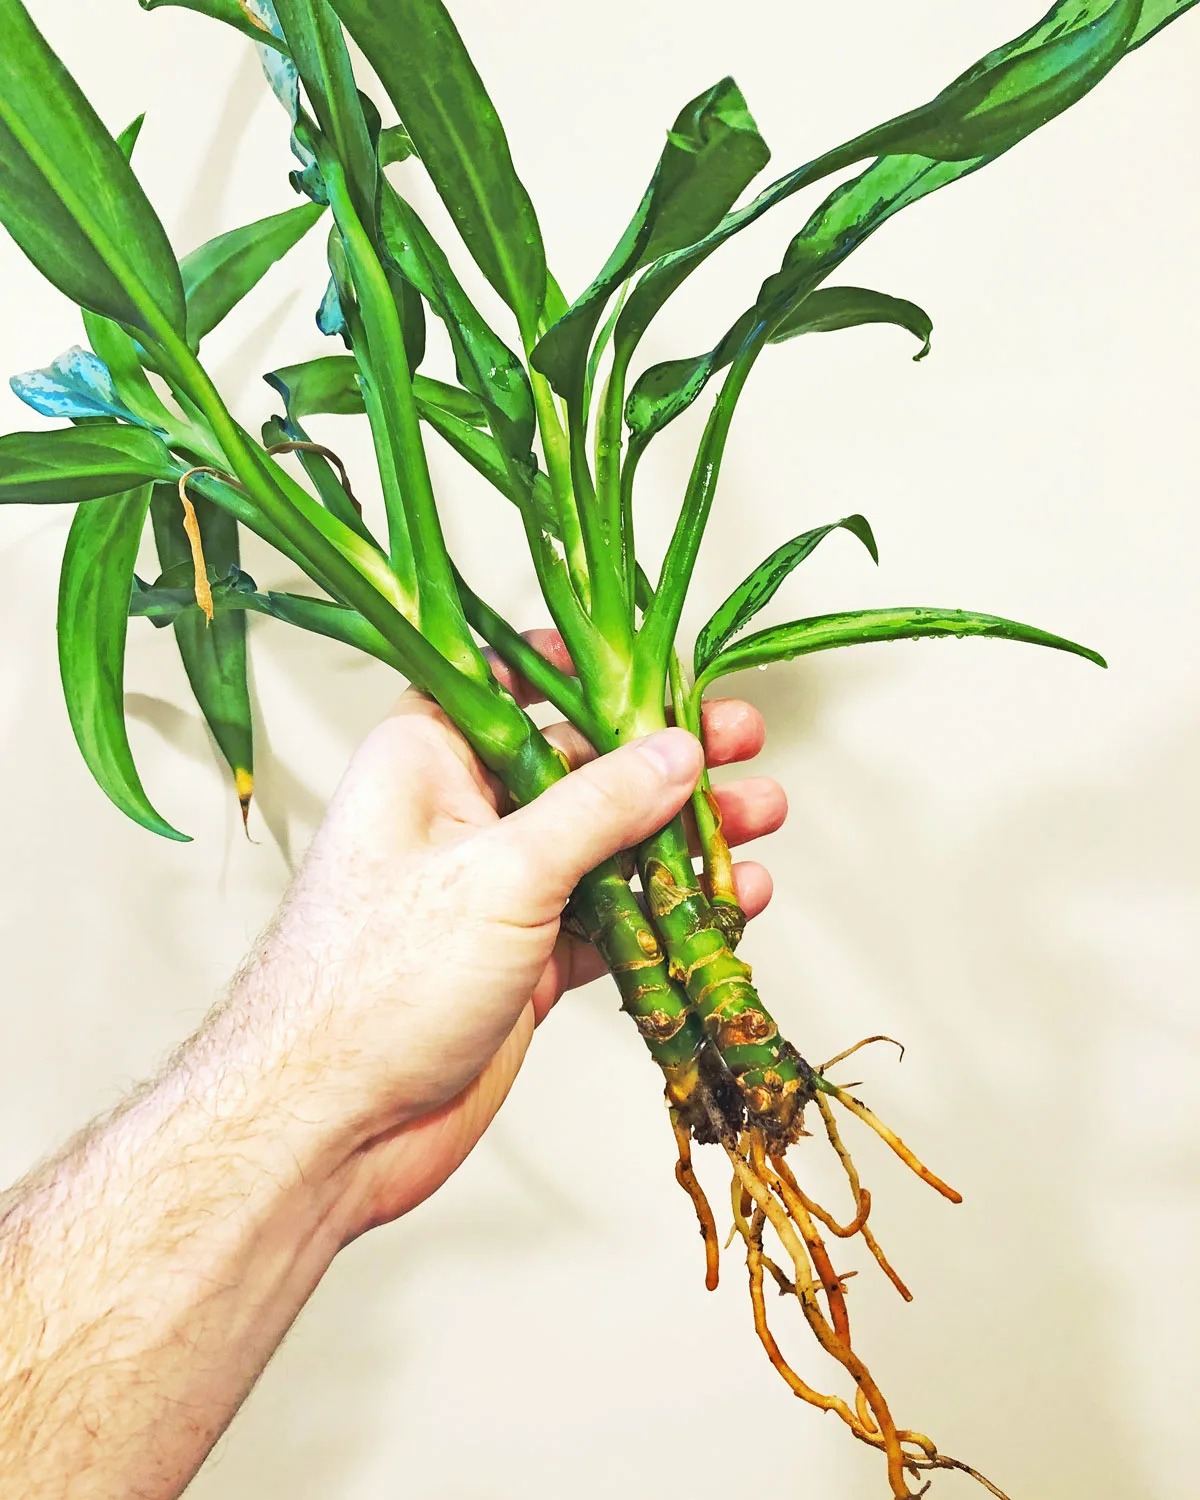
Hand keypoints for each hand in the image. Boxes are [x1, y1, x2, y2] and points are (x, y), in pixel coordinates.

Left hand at [220, 633, 787, 1237]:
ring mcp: (499, 892)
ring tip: (760, 816)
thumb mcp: (498, 873)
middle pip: (580, 765)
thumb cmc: (372, 984)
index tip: (646, 662)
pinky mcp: (527, 961)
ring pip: (608, 845)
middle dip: (663, 756)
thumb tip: (673, 753)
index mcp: (425, 762)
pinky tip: (730, 901)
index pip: (504, 683)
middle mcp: (462, 816)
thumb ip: (597, 808)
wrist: (330, 1128)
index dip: (577, 668)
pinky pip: (614, 920)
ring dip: (683, 835)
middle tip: (739, 739)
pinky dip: (670, 912)